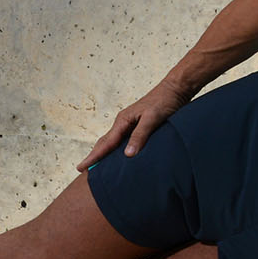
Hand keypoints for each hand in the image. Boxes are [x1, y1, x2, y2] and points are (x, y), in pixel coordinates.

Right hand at [76, 81, 190, 170]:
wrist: (176, 89)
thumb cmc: (165, 101)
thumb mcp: (153, 119)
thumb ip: (140, 135)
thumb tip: (127, 154)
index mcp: (124, 120)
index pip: (105, 143)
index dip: (94, 157)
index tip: (81, 167)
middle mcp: (124, 122)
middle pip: (105, 142)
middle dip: (94, 156)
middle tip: (83, 169)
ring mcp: (130, 123)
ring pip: (113, 141)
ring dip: (104, 153)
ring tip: (97, 166)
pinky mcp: (139, 125)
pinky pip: (123, 139)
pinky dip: (116, 149)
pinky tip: (119, 156)